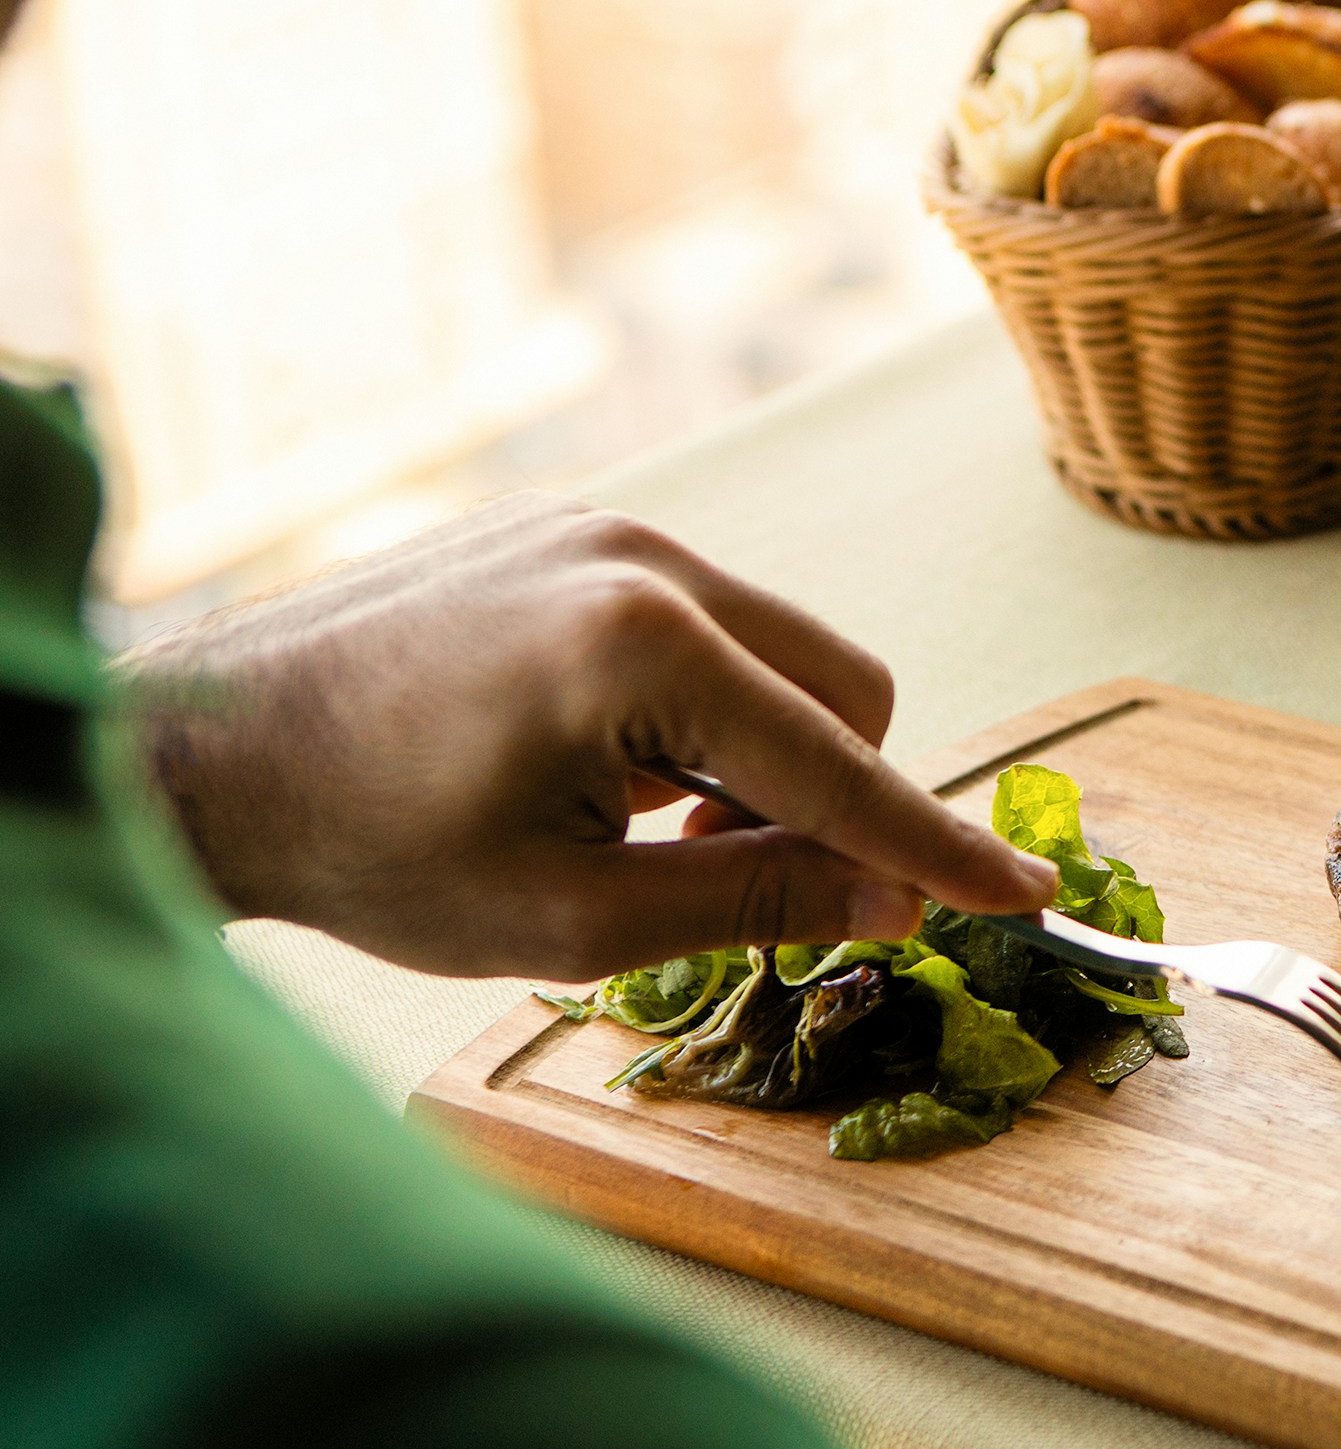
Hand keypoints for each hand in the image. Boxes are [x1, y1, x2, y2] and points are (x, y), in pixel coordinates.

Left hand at [120, 493, 1055, 979]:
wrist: (203, 753)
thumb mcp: (574, 922)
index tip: (1029, 900)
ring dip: (758, 756)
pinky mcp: (575, 528)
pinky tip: (596, 761)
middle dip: (822, 798)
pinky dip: (701, 707)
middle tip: (706, 879)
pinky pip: (711, 622)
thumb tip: (898, 898)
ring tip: (635, 823)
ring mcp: (609, 527)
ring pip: (787, 655)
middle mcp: (645, 555)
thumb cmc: (372, 849)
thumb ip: (757, 905)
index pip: (842, 765)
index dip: (937, 847)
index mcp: (642, 645)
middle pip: (846, 690)